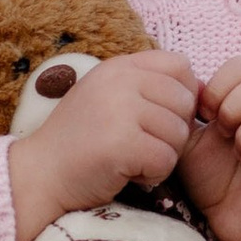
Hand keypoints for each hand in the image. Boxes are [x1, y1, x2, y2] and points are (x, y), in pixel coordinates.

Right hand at [6, 49, 199, 240]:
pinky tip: (127, 173)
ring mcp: (119, 110)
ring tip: (130, 159)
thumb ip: (146, 88)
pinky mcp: (122, 143)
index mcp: (118, 67)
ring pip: (180, 134)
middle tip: (141, 145)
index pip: (180, 65)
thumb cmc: (79, 142)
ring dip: (162, 155)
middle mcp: (119, 81)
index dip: (181, 94)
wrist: (40, 175)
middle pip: (185, 102)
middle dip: (173, 132)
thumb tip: (200, 91)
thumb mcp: (108, 98)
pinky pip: (166, 159)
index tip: (158, 117)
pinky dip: (153, 175)